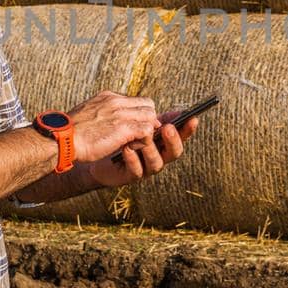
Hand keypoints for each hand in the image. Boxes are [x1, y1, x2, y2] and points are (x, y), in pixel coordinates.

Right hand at [65, 90, 160, 163]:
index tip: (137, 125)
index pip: (136, 100)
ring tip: (138, 141)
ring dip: (148, 130)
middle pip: (148, 105)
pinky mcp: (123, 128)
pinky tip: (135, 146)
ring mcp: (120, 114)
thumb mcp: (88, 113)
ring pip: (150, 116)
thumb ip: (101, 113)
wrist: (61, 138)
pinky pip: (146, 130)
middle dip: (148, 119)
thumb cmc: (71, 132)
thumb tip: (107, 120)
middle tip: (142, 135)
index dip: (140, 113)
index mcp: (108, 97)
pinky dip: (145, 139)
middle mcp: (116, 101)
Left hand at [84, 113, 198, 188]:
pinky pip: (137, 170)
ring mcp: (145, 168)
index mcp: (161, 142)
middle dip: (173, 140)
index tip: (193, 118)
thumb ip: (154, 118)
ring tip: (139, 138)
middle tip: (168, 128)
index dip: (188, 129)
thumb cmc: (117, 133)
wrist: (94, 148)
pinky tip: (126, 149)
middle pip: (174, 153)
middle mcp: (157, 156)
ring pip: (156, 163)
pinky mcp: (130, 176)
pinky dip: (133, 159)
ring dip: (149, 149)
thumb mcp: (136, 122)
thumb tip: (179, 111)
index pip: (180, 137)